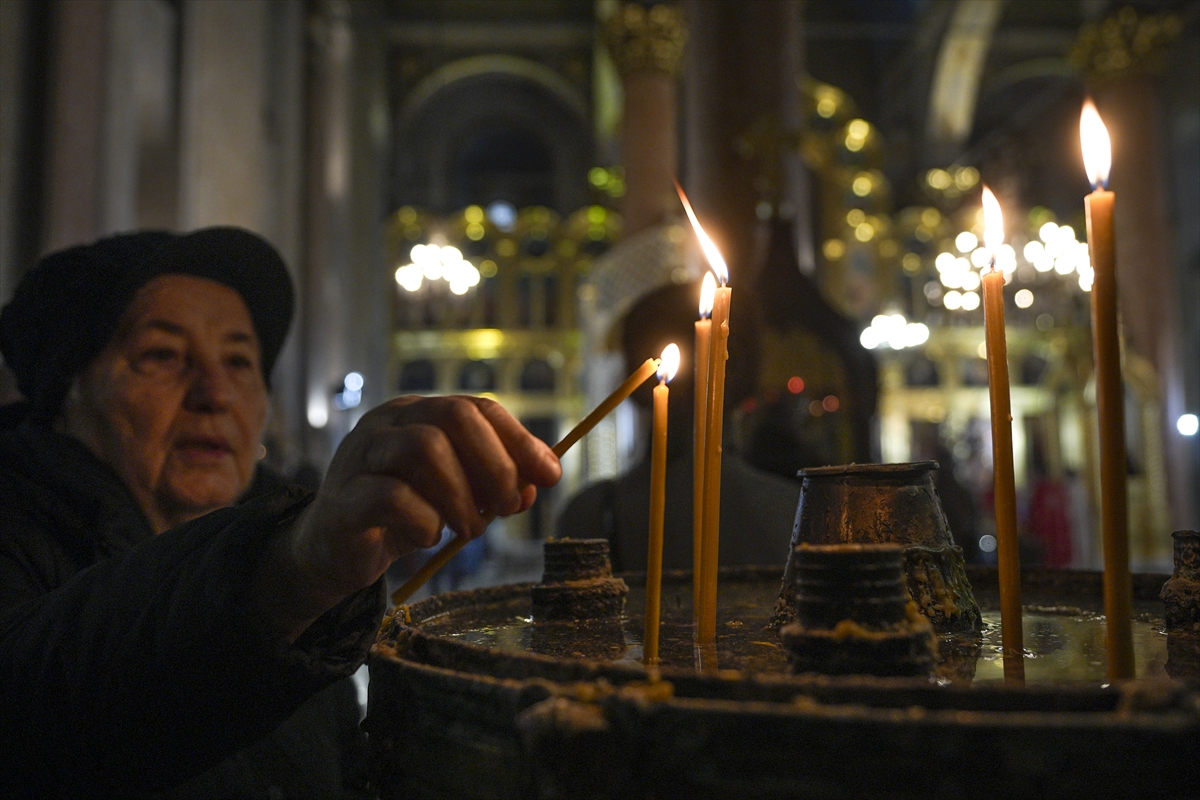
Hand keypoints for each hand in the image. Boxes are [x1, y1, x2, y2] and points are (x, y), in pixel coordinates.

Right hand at [263, 396, 560, 631]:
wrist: (333, 553)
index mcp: (417, 414)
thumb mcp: (456, 497)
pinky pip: (392, 496)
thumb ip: (495, 484)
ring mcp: (360, 455)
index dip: (520, 440)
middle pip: (453, 417)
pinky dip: (425, 520)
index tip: (550, 475)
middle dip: (495, 464)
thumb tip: (542, 479)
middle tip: (508, 507)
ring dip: (463, 495)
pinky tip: (430, 536)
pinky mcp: (343, 498)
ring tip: (470, 530)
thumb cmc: (399, 517)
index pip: (476, 408)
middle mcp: (387, 423)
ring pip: (425, 448)